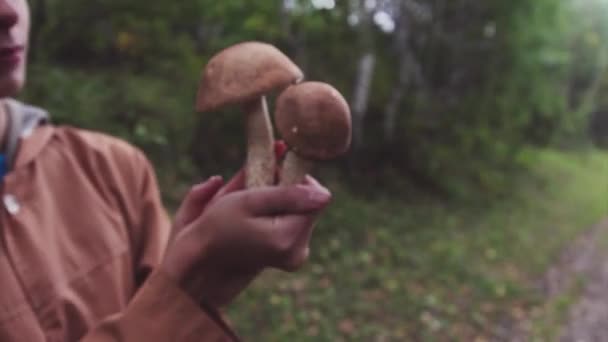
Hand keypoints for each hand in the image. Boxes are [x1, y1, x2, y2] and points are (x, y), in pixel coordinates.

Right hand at [161, 165, 330, 308]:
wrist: (201, 257)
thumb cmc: (217, 225)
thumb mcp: (248, 200)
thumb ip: (288, 194)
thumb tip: (326, 195)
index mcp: (288, 238)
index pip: (314, 196)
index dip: (296, 179)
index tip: (272, 172)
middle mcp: (298, 252)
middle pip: (309, 204)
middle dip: (287, 189)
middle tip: (258, 186)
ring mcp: (295, 257)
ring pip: (301, 212)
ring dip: (282, 200)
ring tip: (253, 203)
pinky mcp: (291, 257)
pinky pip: (294, 223)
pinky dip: (279, 213)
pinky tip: (258, 215)